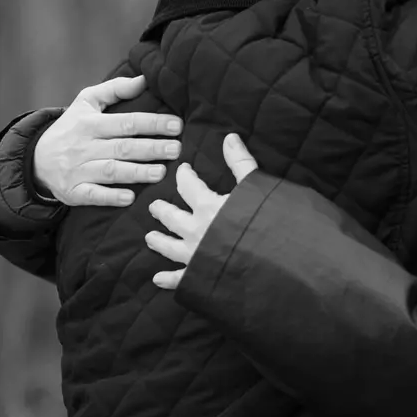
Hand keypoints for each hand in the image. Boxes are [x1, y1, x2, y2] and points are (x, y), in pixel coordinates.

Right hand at [32, 75, 181, 205]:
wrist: (35, 158)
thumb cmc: (72, 127)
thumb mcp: (86, 102)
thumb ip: (115, 89)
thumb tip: (144, 79)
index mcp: (90, 123)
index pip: (125, 122)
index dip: (152, 123)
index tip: (176, 125)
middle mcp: (83, 146)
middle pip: (122, 147)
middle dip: (151, 148)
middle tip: (176, 149)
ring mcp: (77, 170)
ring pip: (110, 171)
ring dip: (136, 172)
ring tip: (161, 173)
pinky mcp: (73, 192)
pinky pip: (92, 195)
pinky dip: (110, 197)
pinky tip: (130, 197)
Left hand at [146, 133, 258, 288]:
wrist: (268, 261)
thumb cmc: (262, 223)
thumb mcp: (254, 186)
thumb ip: (240, 162)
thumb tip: (229, 137)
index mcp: (207, 207)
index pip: (189, 186)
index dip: (184, 175)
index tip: (183, 169)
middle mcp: (195, 231)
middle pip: (172, 217)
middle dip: (163, 210)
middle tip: (153, 206)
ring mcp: (194, 255)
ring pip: (170, 246)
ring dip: (159, 241)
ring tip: (149, 237)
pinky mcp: (199, 275)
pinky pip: (180, 278)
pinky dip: (168, 279)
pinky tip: (158, 279)